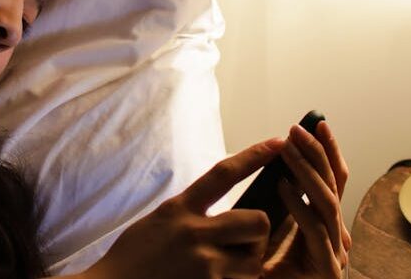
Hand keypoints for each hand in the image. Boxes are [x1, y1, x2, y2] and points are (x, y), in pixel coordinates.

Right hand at [81, 138, 285, 278]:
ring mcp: (203, 265)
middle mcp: (194, 233)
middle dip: (259, 232)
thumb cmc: (132, 258)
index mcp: (180, 208)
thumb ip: (190, 213)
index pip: (224, 174)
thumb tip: (220, 209)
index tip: (278, 143)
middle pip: (257, 221)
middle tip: (245, 242)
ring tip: (226, 269)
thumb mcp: (159, 221)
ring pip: (254, 261)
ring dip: (248, 265)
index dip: (254, 156)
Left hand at [261, 121, 350, 278]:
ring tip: (288, 149)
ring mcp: (334, 253)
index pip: (333, 180)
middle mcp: (336, 236)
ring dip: (306, 171)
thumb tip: (273, 170)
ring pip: (326, 202)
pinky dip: (299, 205)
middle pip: (335, 185)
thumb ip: (278, 206)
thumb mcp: (270, 231)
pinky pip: (314, 230)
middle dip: (318, 153)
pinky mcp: (326, 269)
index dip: (327, 151)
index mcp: (326, 225)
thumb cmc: (264, 271)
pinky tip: (283, 187)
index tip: (317, 124)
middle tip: (298, 129)